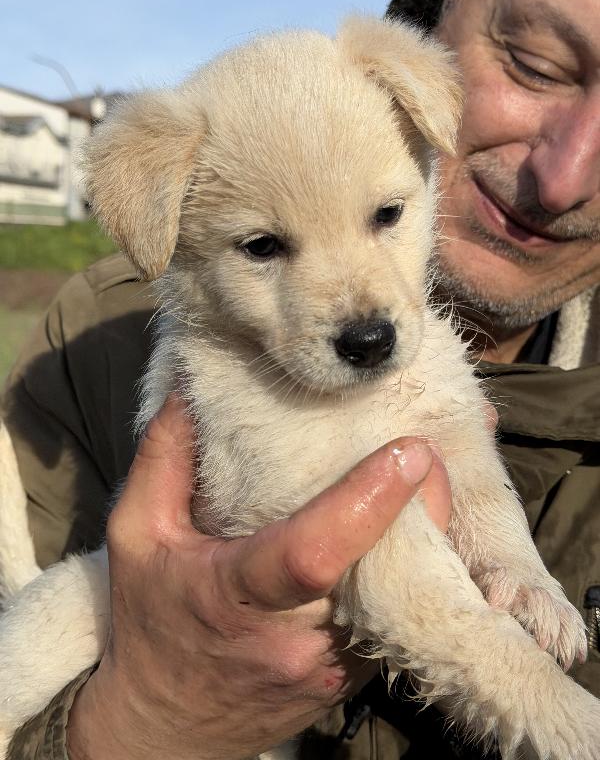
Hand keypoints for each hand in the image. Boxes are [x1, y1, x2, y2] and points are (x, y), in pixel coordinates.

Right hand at [67, 396, 450, 759]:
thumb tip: (190, 388)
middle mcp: (296, 638)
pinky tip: (417, 526)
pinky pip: (399, 617)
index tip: (411, 452)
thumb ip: (162, 459)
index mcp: (236, 594)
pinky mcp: (353, 678)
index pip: (312, 553)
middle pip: (380, 569)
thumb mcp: (137, 536)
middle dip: (421, 507)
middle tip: (432, 448)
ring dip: (428, 535)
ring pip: (404, 596)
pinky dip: (416, 568)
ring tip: (435, 475)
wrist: (168, 726)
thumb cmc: (151, 621)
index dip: (367, 502)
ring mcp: (332, 666)